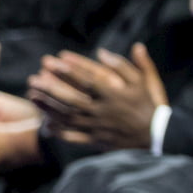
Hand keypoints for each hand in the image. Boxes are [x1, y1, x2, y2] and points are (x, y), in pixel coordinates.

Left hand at [27, 45, 166, 150]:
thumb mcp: (146, 82)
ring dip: (48, 106)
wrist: (159, 138)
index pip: (87, 82)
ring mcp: (97, 127)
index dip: (69, 72)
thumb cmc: (152, 107)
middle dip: (50, 89)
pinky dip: (58, 131)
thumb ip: (129, 65)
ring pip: (67, 117)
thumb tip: (103, 51)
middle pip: (70, 99)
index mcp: (114, 96)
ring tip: (32, 96)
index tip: (52, 62)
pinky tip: (45, 123)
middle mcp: (102, 111)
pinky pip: (73, 136)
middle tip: (33, 79)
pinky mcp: (96, 140)